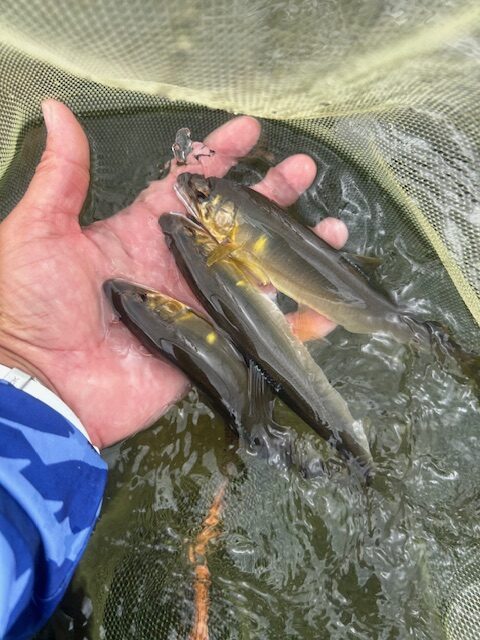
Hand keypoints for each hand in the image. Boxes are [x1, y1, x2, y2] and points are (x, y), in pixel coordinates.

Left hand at [0, 101, 347, 447]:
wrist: (40, 386)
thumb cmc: (30, 308)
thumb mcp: (40, 232)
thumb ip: (61, 176)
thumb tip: (60, 111)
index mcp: (141, 234)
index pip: (189, 187)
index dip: (218, 157)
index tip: (249, 131)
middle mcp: (175, 267)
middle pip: (233, 225)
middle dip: (270, 197)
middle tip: (304, 171)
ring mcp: (195, 309)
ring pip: (256, 276)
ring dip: (293, 255)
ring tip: (331, 233)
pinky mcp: (207, 349)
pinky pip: (259, 335)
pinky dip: (294, 325)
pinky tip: (326, 308)